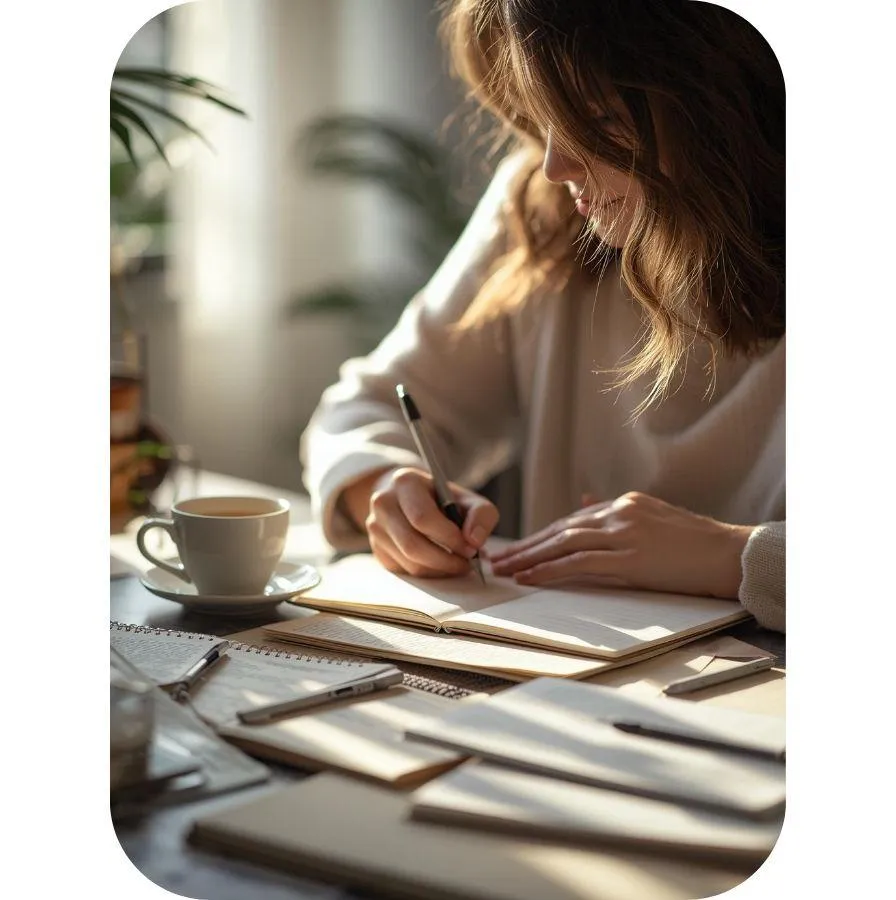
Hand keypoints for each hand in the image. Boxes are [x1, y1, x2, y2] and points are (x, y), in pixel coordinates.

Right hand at [342, 467, 498, 576]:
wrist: (409, 498)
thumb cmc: (443, 499)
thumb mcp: (467, 498)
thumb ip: (481, 514)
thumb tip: (474, 541)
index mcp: (405, 482)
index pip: (423, 518)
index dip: (450, 538)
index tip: (471, 549)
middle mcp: (383, 503)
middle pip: (413, 545)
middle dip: (446, 561)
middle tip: (467, 564)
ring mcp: (375, 528)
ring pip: (409, 563)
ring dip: (439, 570)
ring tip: (457, 564)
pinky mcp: (377, 549)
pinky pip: (404, 571)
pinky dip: (428, 574)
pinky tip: (441, 564)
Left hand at [489, 491, 752, 597]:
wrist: (729, 554)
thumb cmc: (696, 543)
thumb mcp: (653, 518)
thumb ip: (617, 512)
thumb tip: (584, 500)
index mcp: (624, 504)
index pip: (572, 520)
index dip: (542, 536)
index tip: (519, 548)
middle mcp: (619, 513)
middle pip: (561, 530)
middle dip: (527, 546)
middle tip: (500, 559)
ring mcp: (624, 533)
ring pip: (564, 544)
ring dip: (530, 558)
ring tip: (506, 570)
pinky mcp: (630, 557)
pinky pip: (580, 563)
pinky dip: (552, 570)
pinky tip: (532, 577)